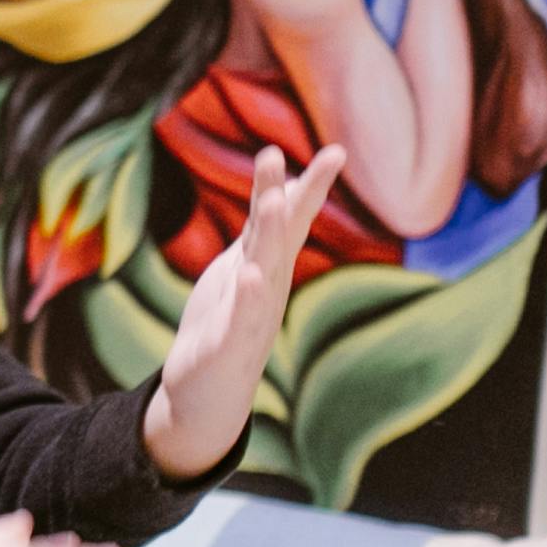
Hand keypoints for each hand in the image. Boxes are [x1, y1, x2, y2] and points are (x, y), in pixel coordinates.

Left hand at [143, 141, 346, 480]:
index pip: (292, 218)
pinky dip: (245, 297)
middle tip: (323, 159)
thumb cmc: (226, 322)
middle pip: (280, 234)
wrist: (208, 395)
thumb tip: (282, 189)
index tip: (338, 150)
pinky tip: (249, 275)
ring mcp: (250, 316)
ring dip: (267, 236)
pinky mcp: (226, 345)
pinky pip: (238, 318)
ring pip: (262, 269)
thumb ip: (263, 230)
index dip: (312, 185)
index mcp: (268, 265)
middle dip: (293, 195)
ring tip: (271, 201)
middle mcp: (268, 287)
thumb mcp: (245, 267)